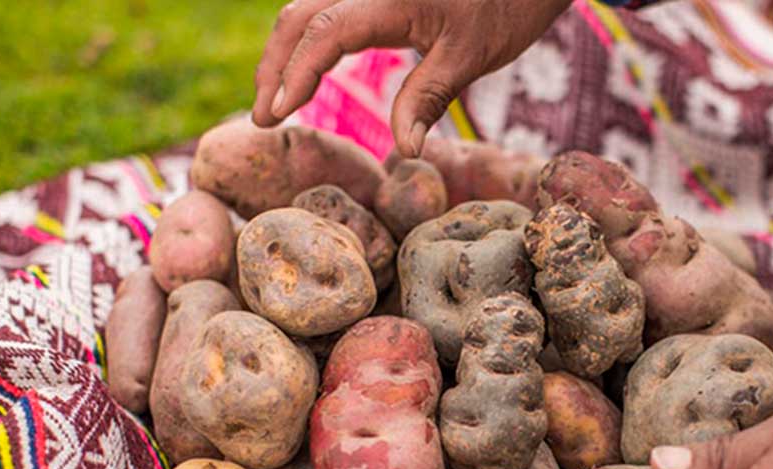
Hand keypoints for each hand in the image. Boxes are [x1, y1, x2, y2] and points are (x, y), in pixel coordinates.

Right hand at [252, 0, 573, 155]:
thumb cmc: (507, 5)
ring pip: (307, 9)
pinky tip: (304, 73)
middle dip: (274, 66)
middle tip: (264, 116)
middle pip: (299, 17)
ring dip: (286, 53)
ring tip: (277, 101)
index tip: (277, 113)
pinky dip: (306, 41)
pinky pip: (327, 10)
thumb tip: (402, 151)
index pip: (325, 33)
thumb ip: (428, 98)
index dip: (295, 73)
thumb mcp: (471, 56)